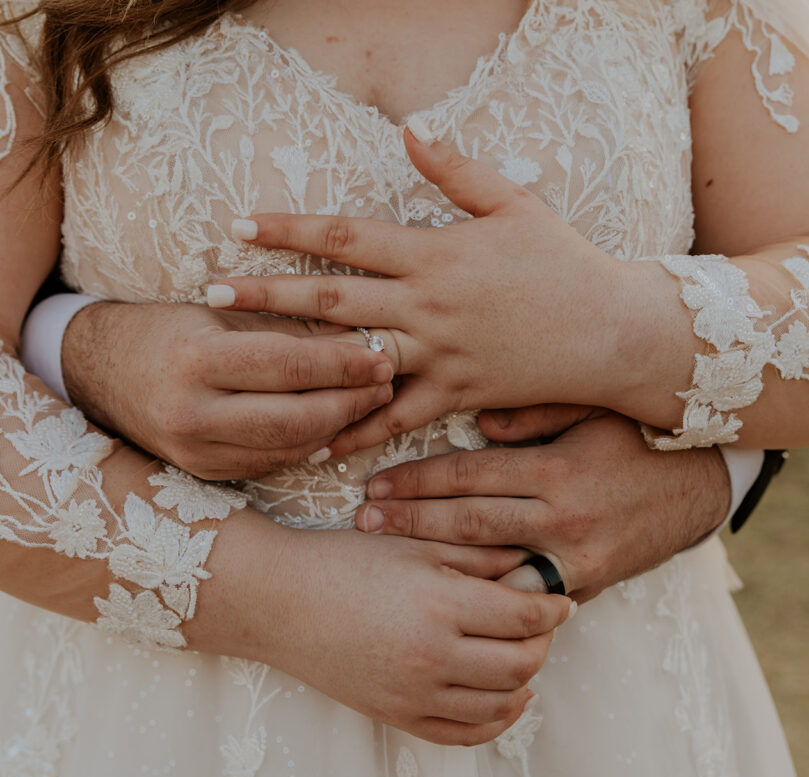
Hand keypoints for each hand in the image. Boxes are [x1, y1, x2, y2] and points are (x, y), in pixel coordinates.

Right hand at [62, 300, 393, 479]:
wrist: (103, 372)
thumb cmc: (170, 330)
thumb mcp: (221, 317)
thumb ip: (286, 330)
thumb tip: (357, 336)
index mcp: (195, 361)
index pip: (287, 366)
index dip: (342, 364)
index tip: (380, 355)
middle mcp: (191, 413)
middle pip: (293, 419)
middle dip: (349, 403)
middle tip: (385, 383)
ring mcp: (196, 452)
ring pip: (287, 449)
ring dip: (336, 428)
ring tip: (367, 403)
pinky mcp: (204, 472)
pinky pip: (270, 463)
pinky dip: (307, 447)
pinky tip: (333, 428)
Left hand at [208, 129, 626, 454]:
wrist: (611, 331)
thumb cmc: (564, 264)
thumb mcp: (514, 203)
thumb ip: (455, 171)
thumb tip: (407, 129)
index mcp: (434, 253)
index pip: (345, 239)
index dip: (289, 232)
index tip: (239, 228)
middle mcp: (427, 305)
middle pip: (331, 299)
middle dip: (267, 296)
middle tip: (212, 295)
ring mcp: (439, 354)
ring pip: (353, 359)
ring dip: (296, 362)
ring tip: (246, 367)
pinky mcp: (456, 394)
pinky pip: (397, 417)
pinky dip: (357, 430)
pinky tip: (317, 442)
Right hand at [265, 527, 573, 745]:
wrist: (277, 601)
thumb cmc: (342, 562)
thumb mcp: (412, 544)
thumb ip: (476, 555)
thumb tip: (532, 566)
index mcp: (440, 604)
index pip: (524, 616)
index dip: (552, 607)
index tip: (560, 599)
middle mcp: (432, 656)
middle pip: (521, 663)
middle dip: (543, 643)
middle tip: (542, 624)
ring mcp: (414, 694)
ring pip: (500, 704)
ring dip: (525, 681)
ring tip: (523, 656)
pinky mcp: (397, 716)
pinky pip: (464, 734)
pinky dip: (496, 722)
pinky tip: (507, 699)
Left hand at [353, 408, 730, 601]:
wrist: (700, 489)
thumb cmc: (638, 440)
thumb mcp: (591, 411)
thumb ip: (534, 412)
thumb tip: (482, 425)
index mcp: (554, 469)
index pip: (468, 474)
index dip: (416, 481)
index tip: (375, 486)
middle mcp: (560, 517)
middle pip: (466, 522)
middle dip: (409, 523)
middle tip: (363, 523)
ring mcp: (573, 558)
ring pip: (488, 564)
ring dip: (434, 561)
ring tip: (387, 557)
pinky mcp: (585, 584)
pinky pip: (523, 593)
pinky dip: (483, 593)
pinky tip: (444, 593)